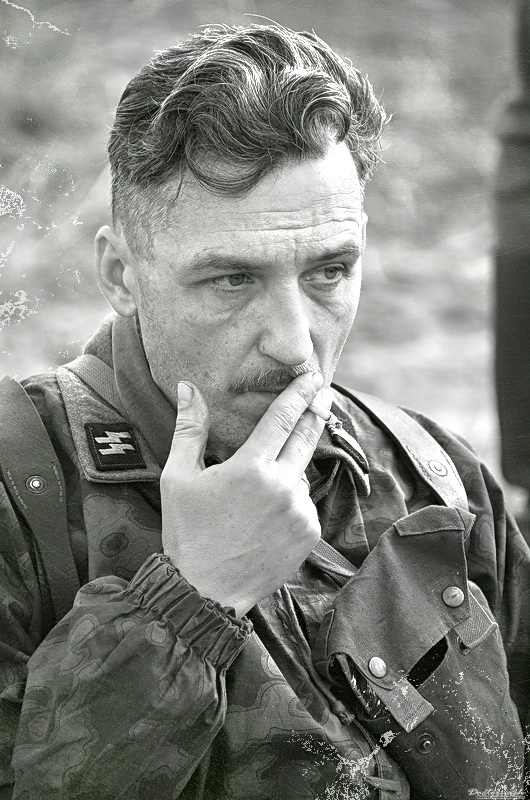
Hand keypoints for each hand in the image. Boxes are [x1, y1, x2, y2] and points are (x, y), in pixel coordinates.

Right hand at [160, 372, 330, 616]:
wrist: (205, 592)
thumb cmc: (187, 533)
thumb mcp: (177, 477)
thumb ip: (189, 428)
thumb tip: (188, 387)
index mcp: (251, 468)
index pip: (282, 418)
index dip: (299, 393)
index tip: (313, 376)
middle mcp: (282, 486)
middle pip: (306, 438)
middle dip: (316, 412)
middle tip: (324, 393)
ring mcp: (300, 511)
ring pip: (301, 475)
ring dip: (289, 470)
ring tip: (259, 491)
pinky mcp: (309, 534)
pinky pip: (305, 504)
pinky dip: (291, 500)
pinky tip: (267, 515)